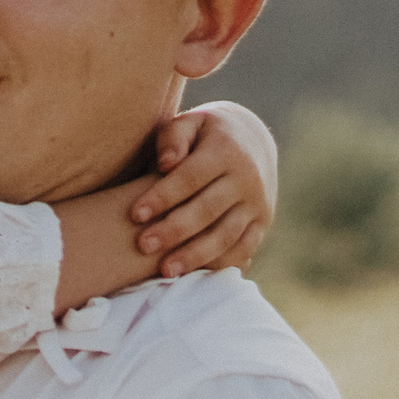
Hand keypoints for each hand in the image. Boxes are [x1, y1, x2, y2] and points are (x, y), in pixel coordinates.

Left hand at [126, 106, 274, 276]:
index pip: (191, 177)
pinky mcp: (263, 222)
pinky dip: (220, 263)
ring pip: (226, 234)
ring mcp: (258, 202)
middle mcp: (247, 177)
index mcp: (226, 150)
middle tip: (143, 245)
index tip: (135, 214)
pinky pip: (243, 248)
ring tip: (165, 270)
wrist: (252, 141)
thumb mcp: (189, 124)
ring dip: (195, 255)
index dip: (162, 197)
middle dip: (174, 230)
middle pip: (208, 209)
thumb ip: (172, 138)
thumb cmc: (203, 135)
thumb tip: (166, 164)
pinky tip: (194, 275)